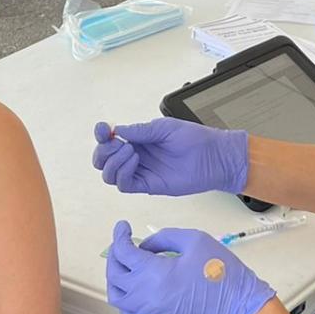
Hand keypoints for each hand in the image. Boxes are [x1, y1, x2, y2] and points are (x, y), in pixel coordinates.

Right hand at [91, 118, 248, 195]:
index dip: (101, 135)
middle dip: (103, 151)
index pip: (109, 140)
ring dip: (113, 162)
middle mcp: (135, 157)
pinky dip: (123, 172)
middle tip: (116, 143)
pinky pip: (124, 185)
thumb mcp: (164, 128)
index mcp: (138, 140)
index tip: (103, 129)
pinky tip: (135, 160)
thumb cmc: (194, 139)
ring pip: (109, 174)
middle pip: (103, 160)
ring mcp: (141, 172)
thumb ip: (139, 130)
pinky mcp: (148, 185)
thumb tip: (116, 131)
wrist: (213, 156)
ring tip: (130, 151)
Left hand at [106, 222, 276, 313]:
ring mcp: (150, 309)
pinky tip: (133, 287)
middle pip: (114, 274)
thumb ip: (164, 237)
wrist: (237, 304)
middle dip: (115, 255)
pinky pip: (129, 312)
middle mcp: (146, 294)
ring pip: (117, 296)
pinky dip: (124, 299)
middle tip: (123, 243)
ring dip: (115, 278)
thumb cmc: (220, 273)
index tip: (123, 227)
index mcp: (154, 273)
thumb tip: (146, 245)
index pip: (122, 253)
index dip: (119, 235)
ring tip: (124, 265)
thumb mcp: (194, 240)